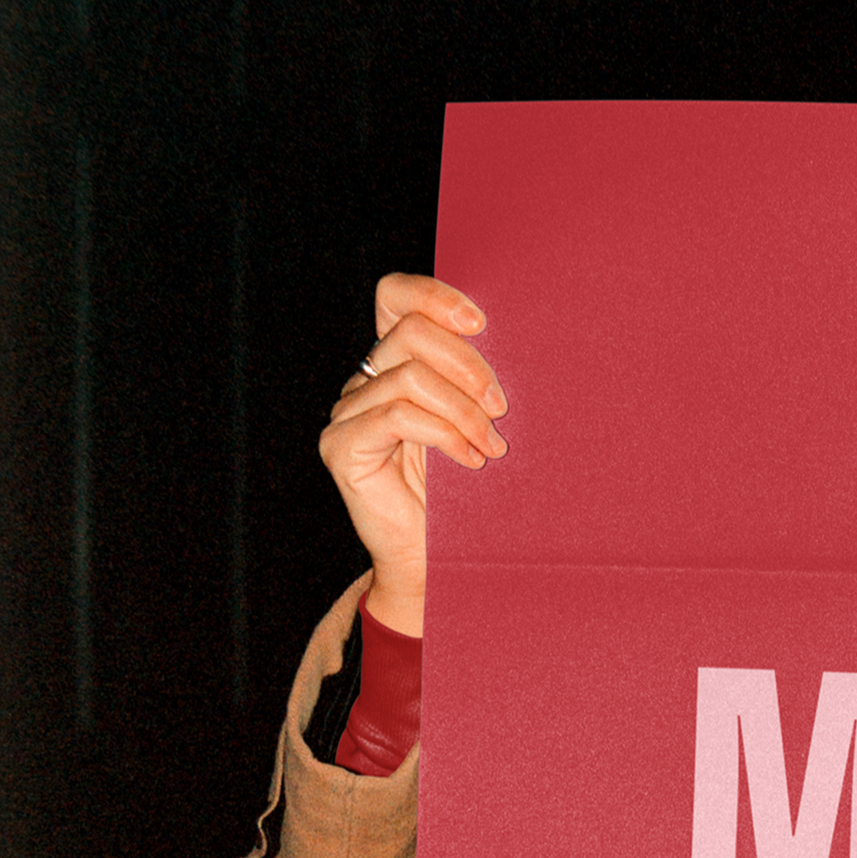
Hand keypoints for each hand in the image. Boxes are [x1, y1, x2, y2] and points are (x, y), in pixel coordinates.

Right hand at [316, 274, 504, 636]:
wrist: (437, 562)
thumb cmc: (466, 493)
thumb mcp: (476, 422)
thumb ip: (476, 380)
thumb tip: (514, 339)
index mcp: (394, 365)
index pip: (395, 297)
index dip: (434, 296)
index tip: (482, 322)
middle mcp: (364, 381)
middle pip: (409, 332)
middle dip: (466, 364)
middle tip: (501, 407)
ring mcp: (347, 412)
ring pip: (409, 376)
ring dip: (464, 410)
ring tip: (494, 446)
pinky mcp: (342, 446)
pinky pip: (397, 416)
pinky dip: (445, 434)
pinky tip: (471, 460)